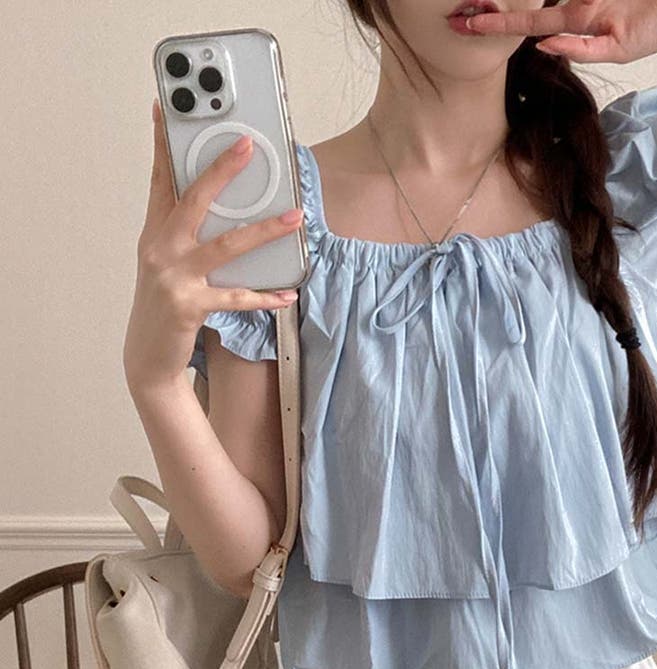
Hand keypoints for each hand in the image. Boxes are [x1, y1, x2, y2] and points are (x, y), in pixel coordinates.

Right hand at [124, 98, 304, 392]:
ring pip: (225, 245)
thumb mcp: (167, 264)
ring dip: (264, 231)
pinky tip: (288, 294)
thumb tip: (225, 213)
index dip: (164, 145)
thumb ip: (186, 236)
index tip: (167, 111)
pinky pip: (237, 298)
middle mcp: (160, 249)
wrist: (147, 355)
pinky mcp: (189, 306)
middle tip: (247, 146)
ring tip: (295, 217)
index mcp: (155, 233)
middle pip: (193, 201)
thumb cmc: (164, 305)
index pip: (161, 181)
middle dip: (221, 170)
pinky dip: (265, 298)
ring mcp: (174, 277)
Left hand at [464, 0, 656, 64]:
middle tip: (464, 4)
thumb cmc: (656, 28)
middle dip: (496, 3)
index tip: (464, 24)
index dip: (495, 24)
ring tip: (501, 0)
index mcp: (575, 20)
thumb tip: (542, 44)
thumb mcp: (615, 48)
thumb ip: (579, 48)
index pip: (527, 23)